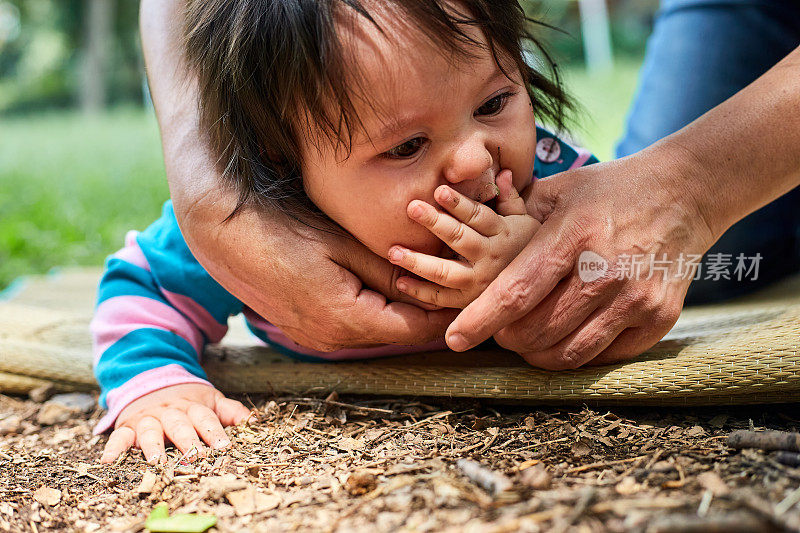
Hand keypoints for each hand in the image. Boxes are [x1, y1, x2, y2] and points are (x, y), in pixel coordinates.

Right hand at [99, 384, 250, 463]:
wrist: (154, 381)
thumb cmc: (189, 400)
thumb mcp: (212, 401)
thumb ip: (232, 411)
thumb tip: (255, 422)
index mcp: (194, 407)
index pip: (206, 419)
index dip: (215, 432)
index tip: (224, 446)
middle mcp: (171, 412)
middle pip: (180, 426)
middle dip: (187, 441)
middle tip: (194, 458)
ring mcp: (149, 418)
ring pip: (151, 431)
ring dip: (152, 446)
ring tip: (156, 461)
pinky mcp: (128, 425)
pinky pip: (119, 436)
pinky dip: (113, 448)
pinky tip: (108, 462)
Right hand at [141, 0, 456, 352]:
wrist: (224, 236)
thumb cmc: (283, 231)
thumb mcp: (344, 245)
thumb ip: (389, 269)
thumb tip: (431, 280)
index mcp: (346, 319)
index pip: (415, 327)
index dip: (446, 309)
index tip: (470, 289)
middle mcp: (333, 339)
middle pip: (398, 333)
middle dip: (428, 309)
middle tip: (456, 281)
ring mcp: (318, 337)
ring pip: (378, 330)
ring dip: (402, 309)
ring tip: (427, 277)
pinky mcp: (309, 329)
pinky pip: (356, 325)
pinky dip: (377, 309)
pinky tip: (388, 283)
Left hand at [387, 170, 539, 308]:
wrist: (538, 287)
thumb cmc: (525, 245)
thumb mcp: (525, 220)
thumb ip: (510, 197)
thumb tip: (502, 172)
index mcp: (503, 233)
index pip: (479, 216)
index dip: (459, 203)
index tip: (439, 190)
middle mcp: (491, 258)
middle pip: (460, 239)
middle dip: (435, 222)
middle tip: (412, 207)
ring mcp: (480, 282)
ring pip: (446, 272)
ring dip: (418, 262)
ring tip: (393, 251)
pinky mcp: (469, 301)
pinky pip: (442, 298)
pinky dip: (421, 292)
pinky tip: (400, 281)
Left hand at [444, 149, 718, 367]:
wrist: (686, 193)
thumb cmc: (610, 191)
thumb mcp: (559, 190)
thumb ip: (513, 219)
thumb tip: (464, 239)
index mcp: (574, 235)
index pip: (517, 291)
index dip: (481, 320)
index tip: (455, 339)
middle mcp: (607, 270)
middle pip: (537, 330)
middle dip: (506, 338)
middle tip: (500, 330)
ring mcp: (637, 298)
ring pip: (568, 352)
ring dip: (536, 354)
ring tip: (526, 339)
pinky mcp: (659, 318)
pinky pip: (602, 356)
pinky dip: (574, 354)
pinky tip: (564, 338)